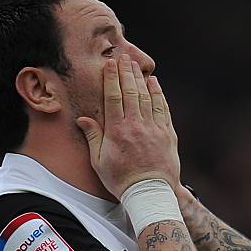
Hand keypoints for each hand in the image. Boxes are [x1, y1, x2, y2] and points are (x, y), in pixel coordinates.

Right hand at [76, 54, 180, 198]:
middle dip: (126, 72)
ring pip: (147, 97)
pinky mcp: (168, 134)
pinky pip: (162, 108)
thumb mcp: (99, 162)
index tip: (110, 64)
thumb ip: (93, 137)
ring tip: (135, 65)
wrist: (150, 193)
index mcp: (117, 131)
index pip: (114, 97)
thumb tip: (83, 119)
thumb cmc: (122, 180)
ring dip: (141, 78)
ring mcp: (154, 129)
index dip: (111, 78)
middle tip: (123, 57)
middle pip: (131, 92)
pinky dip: (158, 94)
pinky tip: (154, 84)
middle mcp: (137, 126)